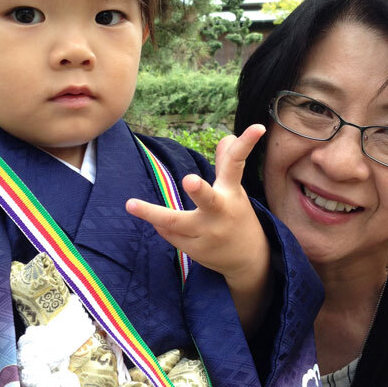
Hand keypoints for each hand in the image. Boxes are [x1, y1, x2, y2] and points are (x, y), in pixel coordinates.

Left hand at [126, 125, 270, 331]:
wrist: (249, 259)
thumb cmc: (237, 215)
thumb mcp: (234, 190)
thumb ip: (226, 164)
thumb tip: (225, 137)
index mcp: (231, 192)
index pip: (237, 164)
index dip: (246, 143)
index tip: (257, 127)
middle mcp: (220, 212)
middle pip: (208, 200)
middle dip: (199, 190)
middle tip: (189, 180)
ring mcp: (207, 233)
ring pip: (176, 221)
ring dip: (153, 213)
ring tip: (130, 204)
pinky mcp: (196, 249)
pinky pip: (171, 234)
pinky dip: (161, 225)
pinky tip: (155, 220)